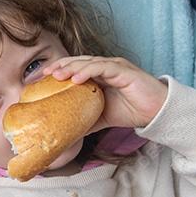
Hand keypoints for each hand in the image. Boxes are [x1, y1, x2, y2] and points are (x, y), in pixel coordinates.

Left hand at [39, 55, 167, 131]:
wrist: (156, 113)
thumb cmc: (131, 111)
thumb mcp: (100, 118)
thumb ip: (84, 121)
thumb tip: (65, 134)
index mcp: (98, 75)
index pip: (73, 68)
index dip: (57, 70)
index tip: (39, 79)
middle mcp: (105, 67)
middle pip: (77, 62)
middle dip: (59, 66)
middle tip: (42, 74)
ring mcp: (114, 66)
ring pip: (88, 62)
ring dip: (70, 67)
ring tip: (55, 75)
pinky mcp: (124, 71)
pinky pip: (103, 68)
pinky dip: (88, 71)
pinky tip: (75, 79)